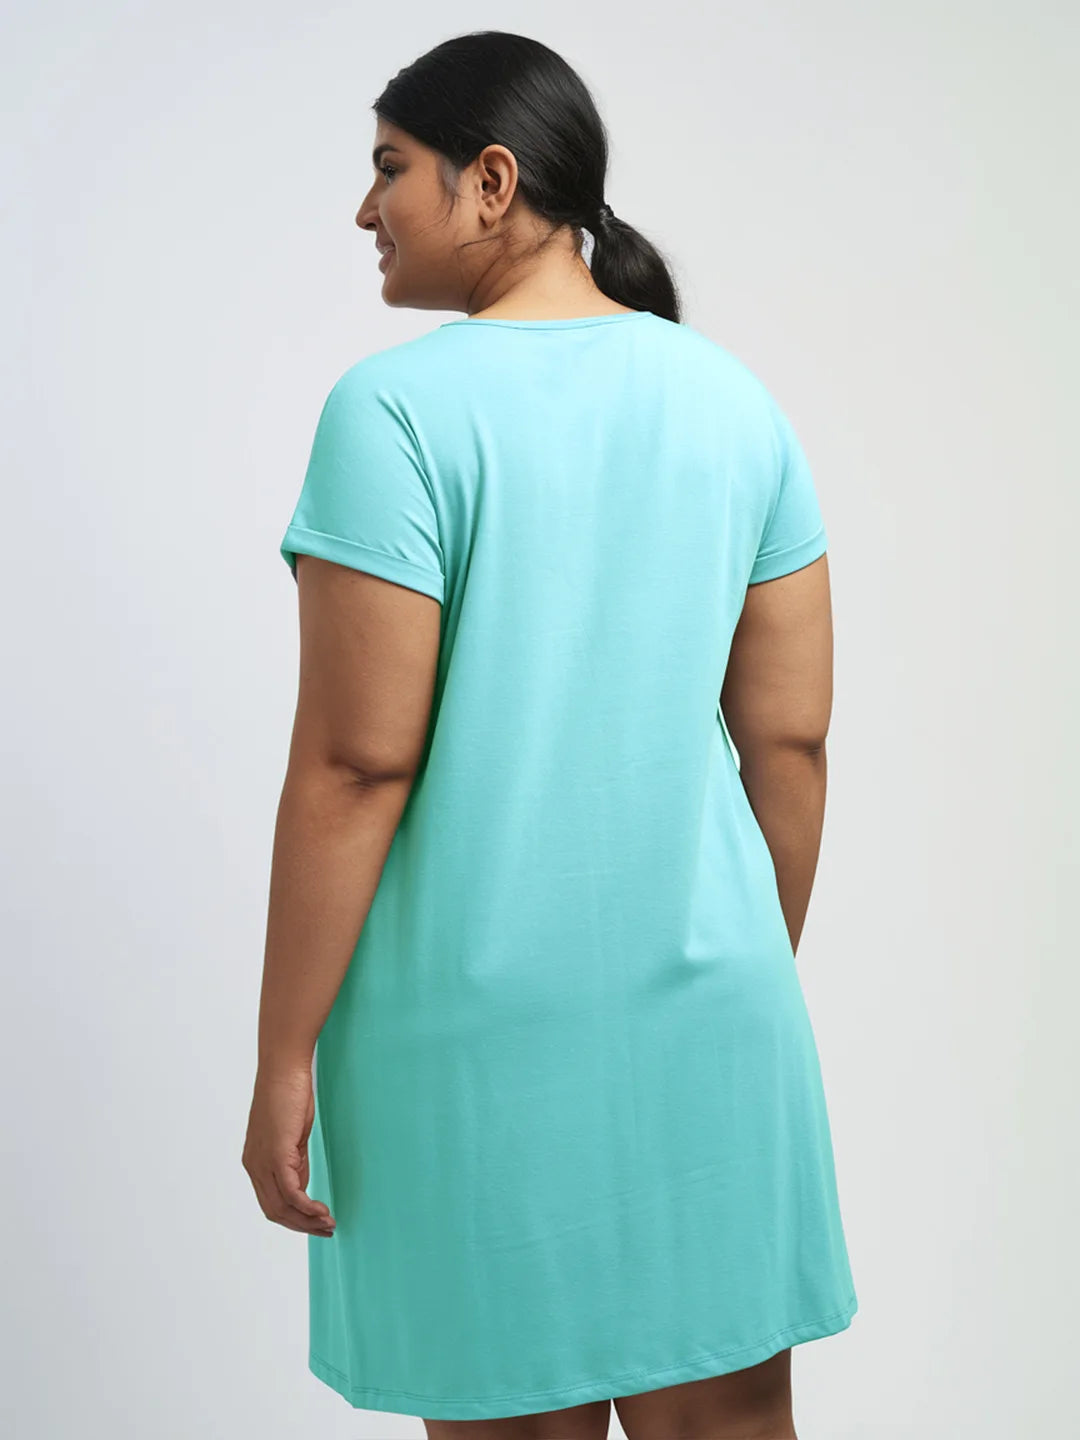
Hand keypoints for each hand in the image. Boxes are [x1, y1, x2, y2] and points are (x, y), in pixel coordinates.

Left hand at [242, 1060, 335, 1235]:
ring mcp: (262, 1162)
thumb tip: (301, 1186)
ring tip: (329, 1224)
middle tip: (326, 1230)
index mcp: (255, 1162)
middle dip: (301, 1226)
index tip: (316, 1223)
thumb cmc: (289, 1094)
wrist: (284, 1069)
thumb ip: (294, 1162)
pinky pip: (290, 1193)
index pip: (271, 1203)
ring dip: (307, 1221)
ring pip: (282, 1207)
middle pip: (274, 1211)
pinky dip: (306, 1207)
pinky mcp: (276, 1155)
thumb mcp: (293, 1136)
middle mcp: (253, 1166)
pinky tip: (321, 1211)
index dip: (294, 1218)